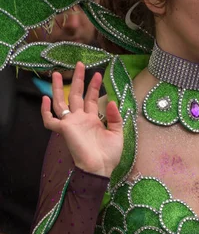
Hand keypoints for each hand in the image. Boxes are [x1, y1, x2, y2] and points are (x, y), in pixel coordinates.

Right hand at [41, 62, 123, 177]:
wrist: (101, 168)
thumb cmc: (109, 155)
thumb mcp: (117, 133)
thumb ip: (114, 117)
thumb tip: (110, 101)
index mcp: (92, 119)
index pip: (91, 98)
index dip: (94, 86)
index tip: (98, 74)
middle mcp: (80, 119)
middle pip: (75, 95)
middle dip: (77, 80)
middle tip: (79, 64)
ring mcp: (71, 124)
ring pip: (61, 102)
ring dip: (58, 88)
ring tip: (57, 73)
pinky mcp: (64, 130)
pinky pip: (50, 120)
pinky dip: (45, 111)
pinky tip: (46, 98)